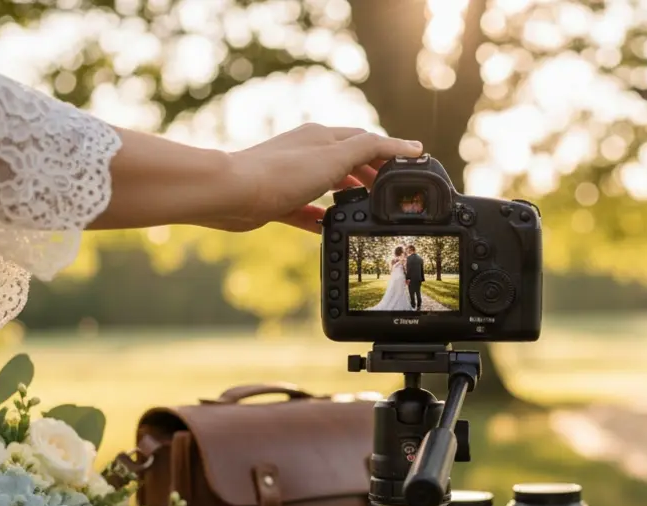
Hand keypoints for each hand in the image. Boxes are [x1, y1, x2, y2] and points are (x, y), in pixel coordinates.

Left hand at [207, 124, 423, 232]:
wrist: (233, 193)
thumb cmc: (282, 173)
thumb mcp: (336, 157)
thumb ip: (371, 150)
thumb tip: (408, 144)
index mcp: (323, 136)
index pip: (366, 139)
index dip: (391, 151)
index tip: (413, 162)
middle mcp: (308, 151)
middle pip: (348, 159)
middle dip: (372, 173)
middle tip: (391, 191)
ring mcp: (292, 176)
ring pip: (329, 183)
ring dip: (349, 193)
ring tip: (366, 206)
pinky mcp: (278, 199)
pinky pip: (306, 208)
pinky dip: (321, 216)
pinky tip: (328, 228)